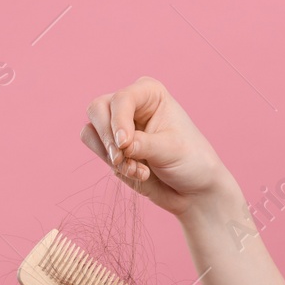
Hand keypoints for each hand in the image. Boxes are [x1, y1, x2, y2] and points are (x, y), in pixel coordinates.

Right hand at [81, 76, 235, 217]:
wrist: (193, 190)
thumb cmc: (192, 161)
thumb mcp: (171, 150)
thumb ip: (142, 145)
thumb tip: (119, 146)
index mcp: (150, 94)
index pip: (122, 98)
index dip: (119, 121)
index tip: (125, 144)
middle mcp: (131, 106)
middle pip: (97, 109)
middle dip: (107, 138)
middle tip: (121, 158)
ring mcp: (119, 127)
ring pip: (91, 130)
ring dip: (109, 154)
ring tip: (136, 169)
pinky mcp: (112, 148)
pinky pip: (95, 150)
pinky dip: (110, 163)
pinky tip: (136, 172)